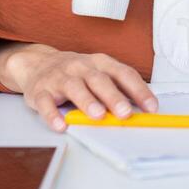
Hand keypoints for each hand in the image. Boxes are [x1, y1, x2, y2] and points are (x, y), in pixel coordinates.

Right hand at [0, 42, 157, 132]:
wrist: (37, 63)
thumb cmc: (75, 73)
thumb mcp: (98, 73)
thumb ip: (118, 89)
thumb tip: (143, 110)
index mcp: (100, 63)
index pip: (123, 74)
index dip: (139, 90)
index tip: (151, 107)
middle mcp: (80, 67)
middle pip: (99, 80)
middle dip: (113, 96)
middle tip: (125, 112)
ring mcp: (59, 77)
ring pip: (74, 87)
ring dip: (87, 101)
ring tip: (97, 115)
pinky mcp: (40, 90)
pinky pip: (46, 102)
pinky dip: (52, 114)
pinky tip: (61, 125)